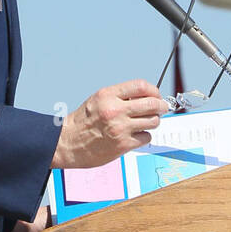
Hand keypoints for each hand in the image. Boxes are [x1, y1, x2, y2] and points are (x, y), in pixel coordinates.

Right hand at [52, 78, 167, 168]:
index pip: (141, 86)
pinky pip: (146, 137)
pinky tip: (136, 135)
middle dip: (161, 106)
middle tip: (162, 108)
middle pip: (152, 103)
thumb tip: (145, 95)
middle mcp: (115, 110)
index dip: (154, 90)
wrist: (67, 143)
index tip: (156, 95)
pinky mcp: (123, 145)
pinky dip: (144, 136)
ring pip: (153, 121)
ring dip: (153, 121)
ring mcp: (120, 128)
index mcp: (108, 95)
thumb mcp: (98, 99)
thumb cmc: (83, 121)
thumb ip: (120, 96)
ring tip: (147, 122)